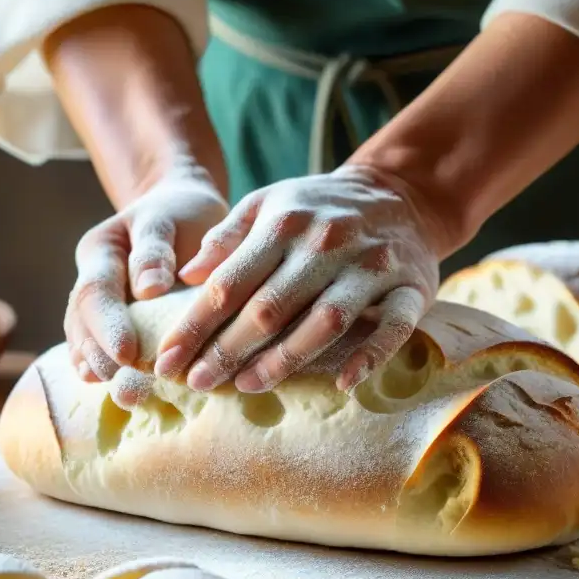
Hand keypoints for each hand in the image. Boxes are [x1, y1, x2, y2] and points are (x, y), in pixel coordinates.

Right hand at [64, 162, 227, 404]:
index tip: (128, 353)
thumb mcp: (169, 217)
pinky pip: (105, 351)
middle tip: (126, 385)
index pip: (96, 292)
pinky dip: (114, 372)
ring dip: (105, 371)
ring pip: (88, 341)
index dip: (108, 326)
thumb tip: (147, 288)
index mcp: (100, 252)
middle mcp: (92, 282)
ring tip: (127, 397)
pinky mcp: (117, 326)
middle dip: (101, 357)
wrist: (184, 213)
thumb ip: (155, 248)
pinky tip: (124, 393)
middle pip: (84, 323)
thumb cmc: (181, 214)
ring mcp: (100, 307)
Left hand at [153, 165, 441, 393]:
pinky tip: (344, 382)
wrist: (401, 193)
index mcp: (284, 223)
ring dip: (284, 359)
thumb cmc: (319, 208)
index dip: (194, 325)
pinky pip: (392, 328)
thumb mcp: (269, 203)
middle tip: (197, 383)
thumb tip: (184, 276)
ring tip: (248, 386)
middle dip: (228, 350)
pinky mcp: (410, 289)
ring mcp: (371, 267)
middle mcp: (326, 243)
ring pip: (324, 321)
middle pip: (270, 307)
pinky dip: (370, 356)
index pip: (229, 282)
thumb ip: (227, 237)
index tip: (167, 359)